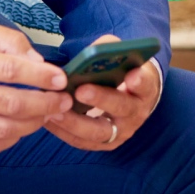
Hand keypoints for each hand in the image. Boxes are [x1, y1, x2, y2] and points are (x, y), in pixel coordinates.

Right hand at [0, 22, 71, 154]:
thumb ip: (9, 41)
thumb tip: (37, 60)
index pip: (10, 70)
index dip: (40, 76)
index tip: (60, 79)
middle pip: (11, 103)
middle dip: (45, 104)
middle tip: (63, 102)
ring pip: (3, 129)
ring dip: (33, 125)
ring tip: (48, 115)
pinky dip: (11, 140)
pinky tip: (22, 128)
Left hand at [44, 33, 161, 151]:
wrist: (131, 99)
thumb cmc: (123, 74)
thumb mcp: (123, 59)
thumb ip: (110, 50)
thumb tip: (94, 50)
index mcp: (145, 89)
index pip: (146, 85)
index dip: (140, 81)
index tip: (131, 75)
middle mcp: (136, 114)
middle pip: (121, 109)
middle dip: (101, 99)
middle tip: (80, 90)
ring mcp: (121, 132)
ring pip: (98, 132)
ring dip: (75, 122)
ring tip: (55, 110)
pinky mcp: (104, 144)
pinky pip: (82, 142)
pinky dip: (64, 132)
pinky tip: (48, 119)